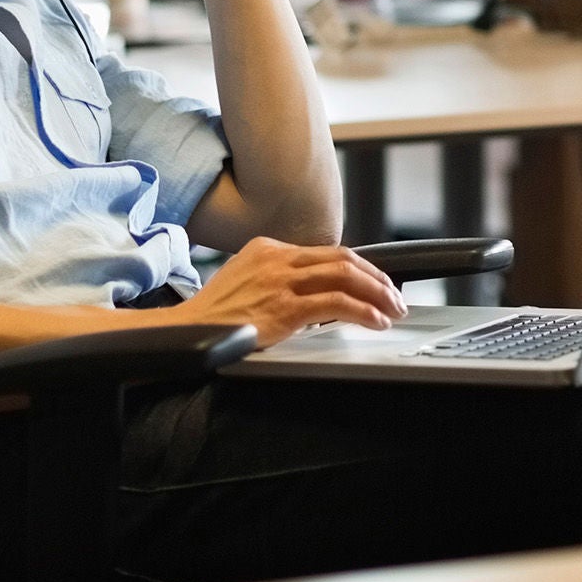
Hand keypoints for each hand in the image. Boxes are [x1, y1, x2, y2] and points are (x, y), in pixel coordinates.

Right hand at [168, 237, 406, 348]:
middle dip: (376, 278)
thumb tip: (320, 292)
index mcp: (268, 248)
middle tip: (395, 296)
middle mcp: (276, 258)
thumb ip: (280, 278)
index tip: (376, 283)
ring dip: (377, 293)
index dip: (360, 268)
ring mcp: (279, 281)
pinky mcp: (283, 308)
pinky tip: (375, 321)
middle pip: (342, 259)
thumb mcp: (247, 280)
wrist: (187, 333)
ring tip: (393, 309)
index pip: (327, 252)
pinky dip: (363, 311)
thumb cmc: (217, 315)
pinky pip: (336, 304)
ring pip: (345, 276)